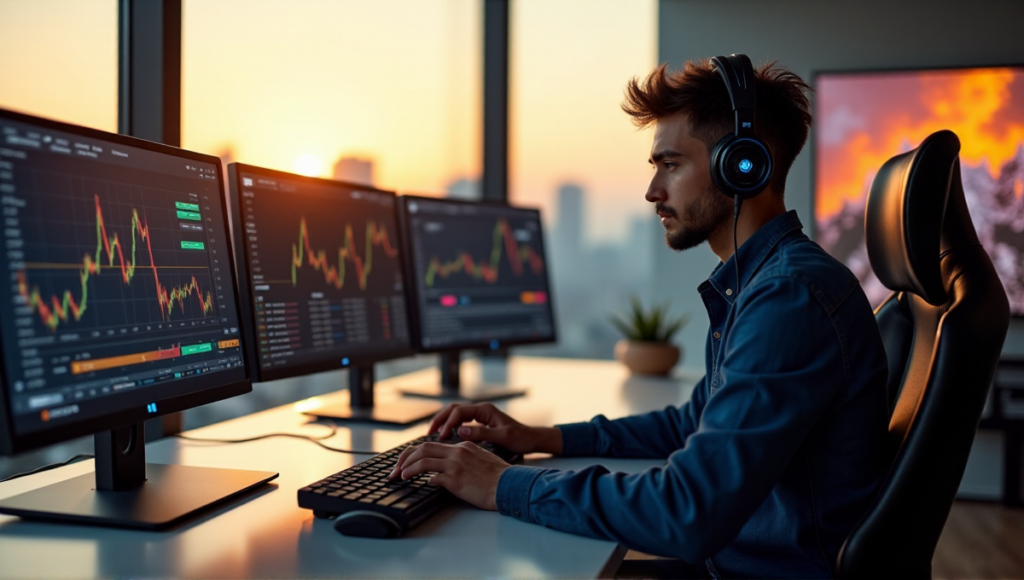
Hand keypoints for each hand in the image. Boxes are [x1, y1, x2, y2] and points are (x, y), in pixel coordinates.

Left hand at [388, 441, 508, 509]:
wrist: (510, 485)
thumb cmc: (499, 477)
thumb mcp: (481, 460)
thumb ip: (463, 460)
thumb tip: (445, 471)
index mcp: (463, 445)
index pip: (432, 444)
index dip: (415, 453)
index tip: (406, 461)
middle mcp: (458, 451)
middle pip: (423, 448)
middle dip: (405, 458)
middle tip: (395, 469)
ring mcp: (456, 464)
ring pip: (423, 460)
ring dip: (407, 468)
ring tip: (399, 476)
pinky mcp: (456, 479)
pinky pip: (432, 477)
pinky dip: (422, 479)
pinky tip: (416, 483)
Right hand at [428, 402, 561, 454]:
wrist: (533, 439)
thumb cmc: (521, 438)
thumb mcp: (502, 437)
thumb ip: (481, 433)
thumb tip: (461, 431)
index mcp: (485, 410)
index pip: (459, 412)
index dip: (448, 423)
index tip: (442, 436)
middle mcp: (481, 409)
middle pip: (453, 409)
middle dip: (440, 419)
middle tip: (429, 432)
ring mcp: (481, 415)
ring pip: (456, 414)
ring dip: (444, 421)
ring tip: (433, 433)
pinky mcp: (481, 422)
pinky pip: (461, 420)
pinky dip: (451, 426)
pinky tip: (446, 436)